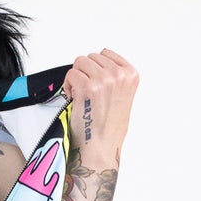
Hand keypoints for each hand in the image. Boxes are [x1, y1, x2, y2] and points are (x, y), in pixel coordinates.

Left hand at [61, 49, 139, 163]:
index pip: (106, 54)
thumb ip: (116, 78)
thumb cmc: (109, 128)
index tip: (96, 84)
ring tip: (81, 96)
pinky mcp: (87, 86)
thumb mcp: (124, 96)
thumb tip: (100, 67)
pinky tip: (75, 99)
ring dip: (76, 78)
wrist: (100, 147)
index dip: (96, 68)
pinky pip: (71, 74)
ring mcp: (103, 79)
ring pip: (79, 62)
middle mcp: (119, 75)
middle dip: (85, 73)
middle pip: (91, 57)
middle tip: (87, 93)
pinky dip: (69, 86)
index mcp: (131, 75)